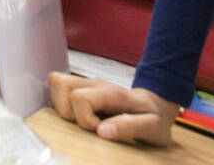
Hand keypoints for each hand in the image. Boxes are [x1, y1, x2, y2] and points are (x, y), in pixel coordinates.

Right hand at [48, 72, 179, 145]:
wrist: (157, 104)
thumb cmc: (153, 116)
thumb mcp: (152, 127)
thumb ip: (130, 127)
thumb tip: (102, 132)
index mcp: (111, 93)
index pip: (79, 97)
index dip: (83, 119)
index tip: (98, 130)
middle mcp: (95, 84)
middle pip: (60, 83)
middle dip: (66, 111)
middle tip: (87, 125)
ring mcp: (87, 84)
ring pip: (57, 83)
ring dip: (61, 106)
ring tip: (81, 121)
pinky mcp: (82, 89)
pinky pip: (60, 90)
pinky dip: (61, 104)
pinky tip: (78, 117)